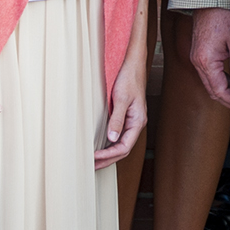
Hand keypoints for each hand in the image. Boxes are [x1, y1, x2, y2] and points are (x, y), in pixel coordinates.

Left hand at [96, 45, 147, 167]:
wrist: (132, 63)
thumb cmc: (129, 78)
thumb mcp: (120, 99)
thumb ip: (116, 120)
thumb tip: (111, 139)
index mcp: (138, 121)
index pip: (124, 147)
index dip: (109, 155)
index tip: (94, 158)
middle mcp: (136, 123)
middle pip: (123, 149)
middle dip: (108, 160)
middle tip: (91, 166)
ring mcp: (132, 120)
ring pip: (121, 143)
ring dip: (109, 154)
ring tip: (95, 161)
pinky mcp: (126, 115)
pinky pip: (119, 135)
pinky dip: (110, 144)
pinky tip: (101, 146)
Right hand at [191, 8, 229, 109]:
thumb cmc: (222, 12)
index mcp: (205, 60)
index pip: (218, 91)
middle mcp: (197, 60)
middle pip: (212, 90)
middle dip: (227, 100)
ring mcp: (196, 56)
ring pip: (210, 82)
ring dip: (224, 90)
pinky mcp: (199, 51)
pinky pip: (209, 72)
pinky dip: (220, 79)